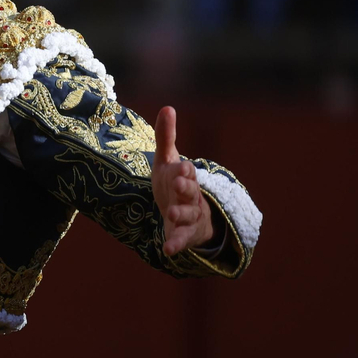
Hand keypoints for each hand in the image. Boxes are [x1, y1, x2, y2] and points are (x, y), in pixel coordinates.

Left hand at [152, 106, 213, 254]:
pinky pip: (181, 239)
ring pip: (188, 214)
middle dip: (186, 187)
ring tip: (171, 213)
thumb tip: (168, 107)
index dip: (184, 170)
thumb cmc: (175, 184)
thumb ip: (166, 137)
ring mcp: (189, 215)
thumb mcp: (167, 161)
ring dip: (181, 213)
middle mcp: (191, 196)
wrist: (185, 213)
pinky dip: (176, 244)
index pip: (186, 172)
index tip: (182, 166)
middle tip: (181, 182)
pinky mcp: (184, 233)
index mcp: (186, 178)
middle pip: (190, 191)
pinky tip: (167, 250)